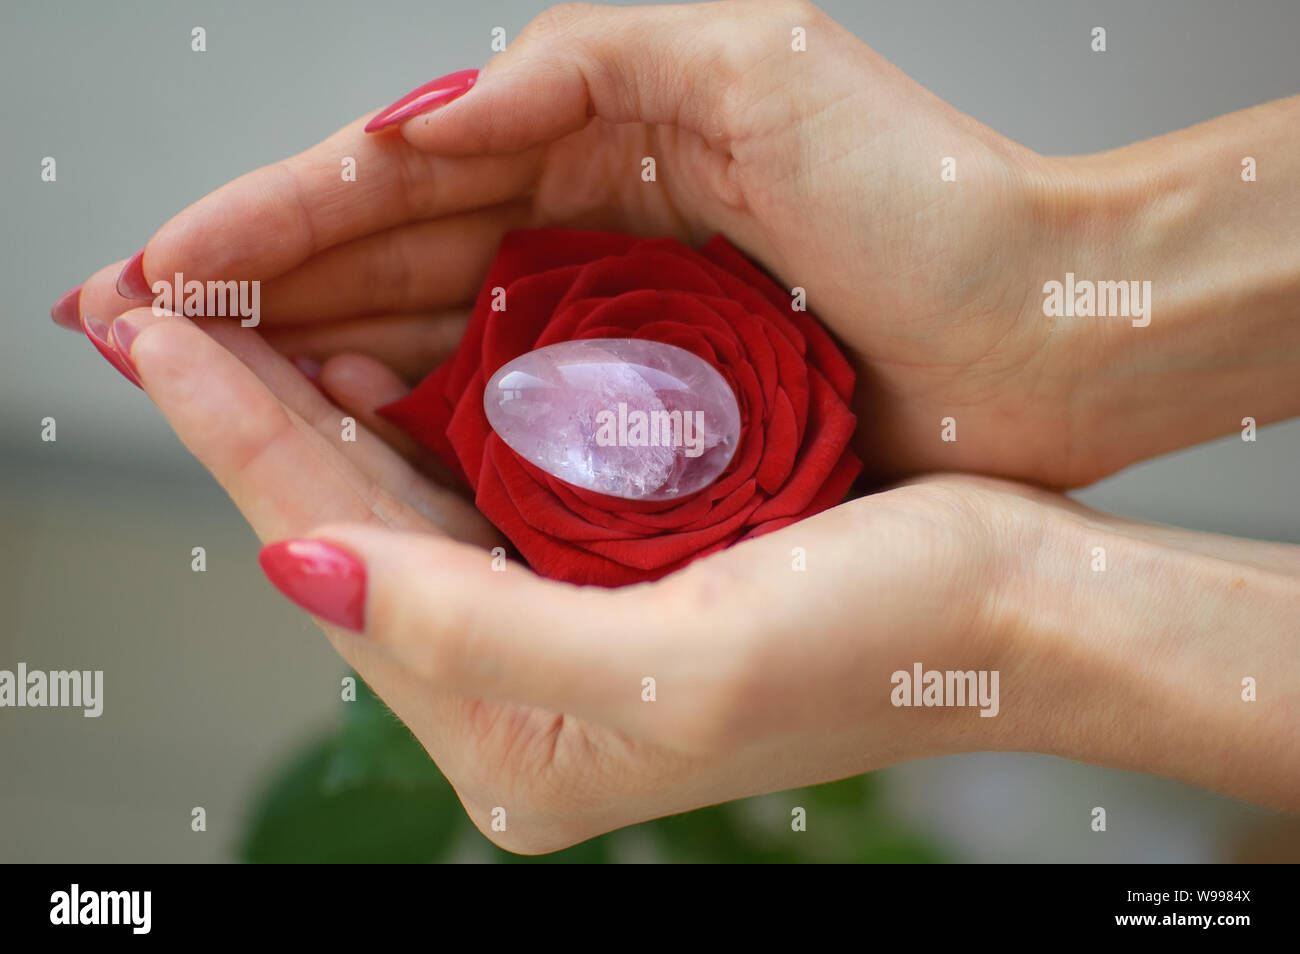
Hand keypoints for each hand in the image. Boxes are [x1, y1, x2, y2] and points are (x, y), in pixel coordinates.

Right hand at [48, 0, 1140, 489]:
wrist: (1040, 326)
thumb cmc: (927, 196)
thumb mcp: (750, 58)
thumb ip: (574, 64)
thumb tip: (419, 118)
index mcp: (597, 127)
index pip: (395, 172)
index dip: (267, 216)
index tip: (159, 261)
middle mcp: (588, 219)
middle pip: (387, 254)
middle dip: (257, 287)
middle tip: (135, 326)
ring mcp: (609, 315)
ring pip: (427, 330)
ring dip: (315, 354)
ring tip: (207, 382)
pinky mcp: (646, 402)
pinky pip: (501, 404)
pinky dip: (418, 414)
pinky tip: (346, 428)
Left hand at [109, 304, 1299, 851]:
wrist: (1015, 611)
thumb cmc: (882, 638)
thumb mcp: (669, 663)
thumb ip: (473, 631)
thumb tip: (305, 570)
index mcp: (520, 741)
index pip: (333, 568)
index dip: (240, 441)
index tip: (159, 335)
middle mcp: (523, 697)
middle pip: (348, 536)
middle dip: (256, 417)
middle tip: (168, 309)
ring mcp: (561, 636)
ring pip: (399, 507)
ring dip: (322, 411)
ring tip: (243, 322)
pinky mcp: (604, 580)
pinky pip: (473, 493)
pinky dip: (418, 421)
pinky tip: (376, 362)